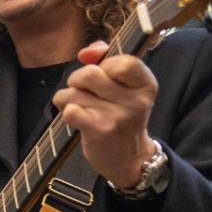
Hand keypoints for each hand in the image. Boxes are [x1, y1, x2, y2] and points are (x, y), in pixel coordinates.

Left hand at [56, 42, 159, 189]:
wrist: (130, 159)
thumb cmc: (121, 116)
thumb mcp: (125, 88)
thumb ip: (107, 61)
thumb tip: (86, 52)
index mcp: (146, 85)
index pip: (124, 61)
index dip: (104, 62)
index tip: (101, 71)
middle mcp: (136, 100)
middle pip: (90, 73)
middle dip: (77, 79)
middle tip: (82, 91)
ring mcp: (118, 116)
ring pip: (74, 92)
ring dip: (69, 98)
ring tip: (81, 108)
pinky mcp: (99, 130)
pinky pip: (69, 109)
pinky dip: (65, 111)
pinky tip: (75, 118)